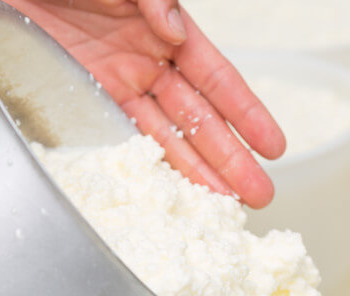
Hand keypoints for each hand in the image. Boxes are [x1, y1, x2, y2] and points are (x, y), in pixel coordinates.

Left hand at [7, 0, 285, 206]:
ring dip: (194, 171)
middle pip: (196, 121)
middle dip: (228, 158)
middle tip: (255, 193)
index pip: (216, 80)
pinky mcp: (85, 103)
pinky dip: (144, 163)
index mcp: (163, 32)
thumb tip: (178, 32)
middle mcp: (145, 65)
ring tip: (222, 201)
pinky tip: (166, 186)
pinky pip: (122, 140)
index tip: (271, 145)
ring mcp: (116, 89)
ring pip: (164, 139)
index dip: (246, 115)